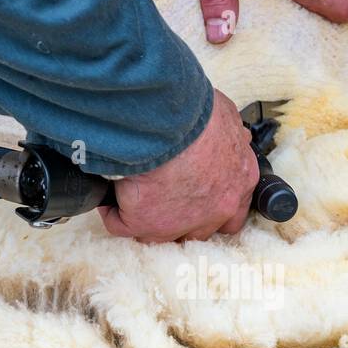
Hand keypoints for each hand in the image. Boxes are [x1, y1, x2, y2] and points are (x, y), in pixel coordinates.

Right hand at [99, 90, 257, 242]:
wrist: (171, 121)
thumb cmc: (199, 114)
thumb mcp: (227, 118)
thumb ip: (233, 136)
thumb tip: (235, 137)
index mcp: (238, 184)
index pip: (231, 215)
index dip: (211, 209)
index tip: (195, 195)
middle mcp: (215, 211)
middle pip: (195, 231)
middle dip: (178, 218)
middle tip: (160, 195)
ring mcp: (179, 223)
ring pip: (159, 233)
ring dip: (145, 216)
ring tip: (130, 193)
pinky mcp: (145, 223)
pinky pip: (121, 225)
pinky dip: (111, 211)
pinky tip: (109, 195)